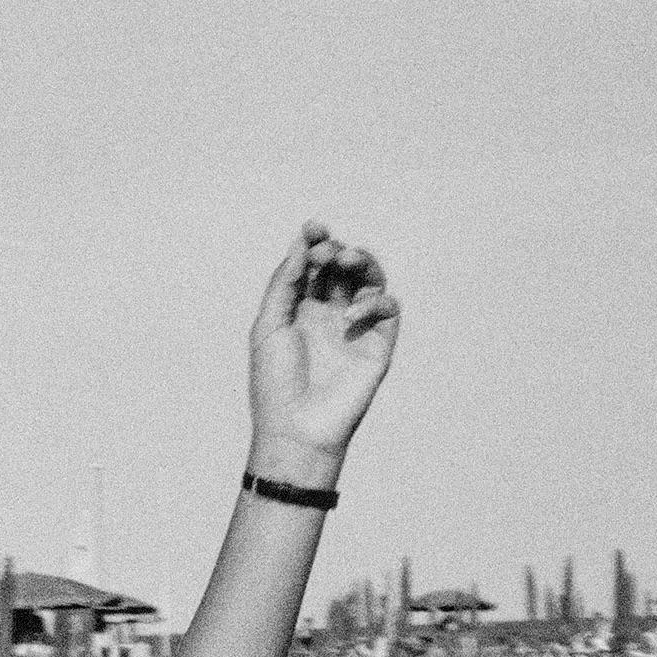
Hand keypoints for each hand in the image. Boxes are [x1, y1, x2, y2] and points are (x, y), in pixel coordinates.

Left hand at [247, 221, 398, 482]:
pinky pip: (388, 308)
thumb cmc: (274, 384)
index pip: (315, 264)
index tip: (313, 228)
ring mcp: (356, 328)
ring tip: (347, 259)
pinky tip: (350, 317)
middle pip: (343, 266)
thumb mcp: (269, 326)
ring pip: (371, 279)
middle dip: (337, 249)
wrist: (296, 429)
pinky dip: (373, 302)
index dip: (316, 241)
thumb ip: (285, 283)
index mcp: (301, 308)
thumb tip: (301, 244)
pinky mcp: (378, 344)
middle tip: (328, 250)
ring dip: (363, 262)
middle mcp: (330, 313)